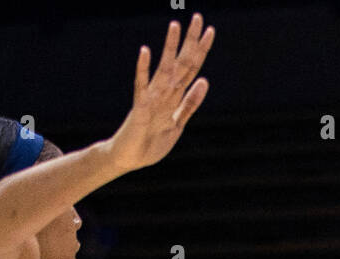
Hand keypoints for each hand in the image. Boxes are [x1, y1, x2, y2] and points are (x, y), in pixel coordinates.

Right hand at [104, 16, 214, 174]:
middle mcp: (164, 93)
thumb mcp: (177, 124)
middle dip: (190, 42)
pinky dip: (143, 70)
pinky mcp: (139, 109)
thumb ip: (190, 104)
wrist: (128, 159)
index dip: (201, 51)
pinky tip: (145, 52)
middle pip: (181, 64)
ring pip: (164, 70)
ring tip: (175, 26)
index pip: (191, 68)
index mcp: (174, 96)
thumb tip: (204, 81)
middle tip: (198, 17)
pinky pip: (141, 88)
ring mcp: (151, 99)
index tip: (210, 30)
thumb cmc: (150, 142)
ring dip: (170, 49)